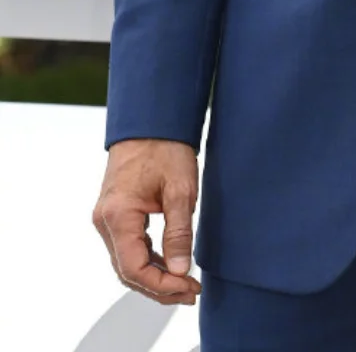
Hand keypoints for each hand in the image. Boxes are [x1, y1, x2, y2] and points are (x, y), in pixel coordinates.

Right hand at [93, 139, 200, 304]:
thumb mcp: (180, 189)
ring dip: (155, 277)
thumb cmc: (164, 147)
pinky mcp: (116, 214)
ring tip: (185, 284)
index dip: (161, 285)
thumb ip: (179, 232)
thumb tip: (179, 270)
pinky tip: (171, 266)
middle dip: (159, 287)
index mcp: (117, 215)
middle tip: (191, 292)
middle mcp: (105, 220)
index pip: (133, 268)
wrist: (150, 120)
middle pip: (128, 271)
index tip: (188, 287)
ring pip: (127, 262)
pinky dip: (149, 261)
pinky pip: (129, 247)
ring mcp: (108, 218)